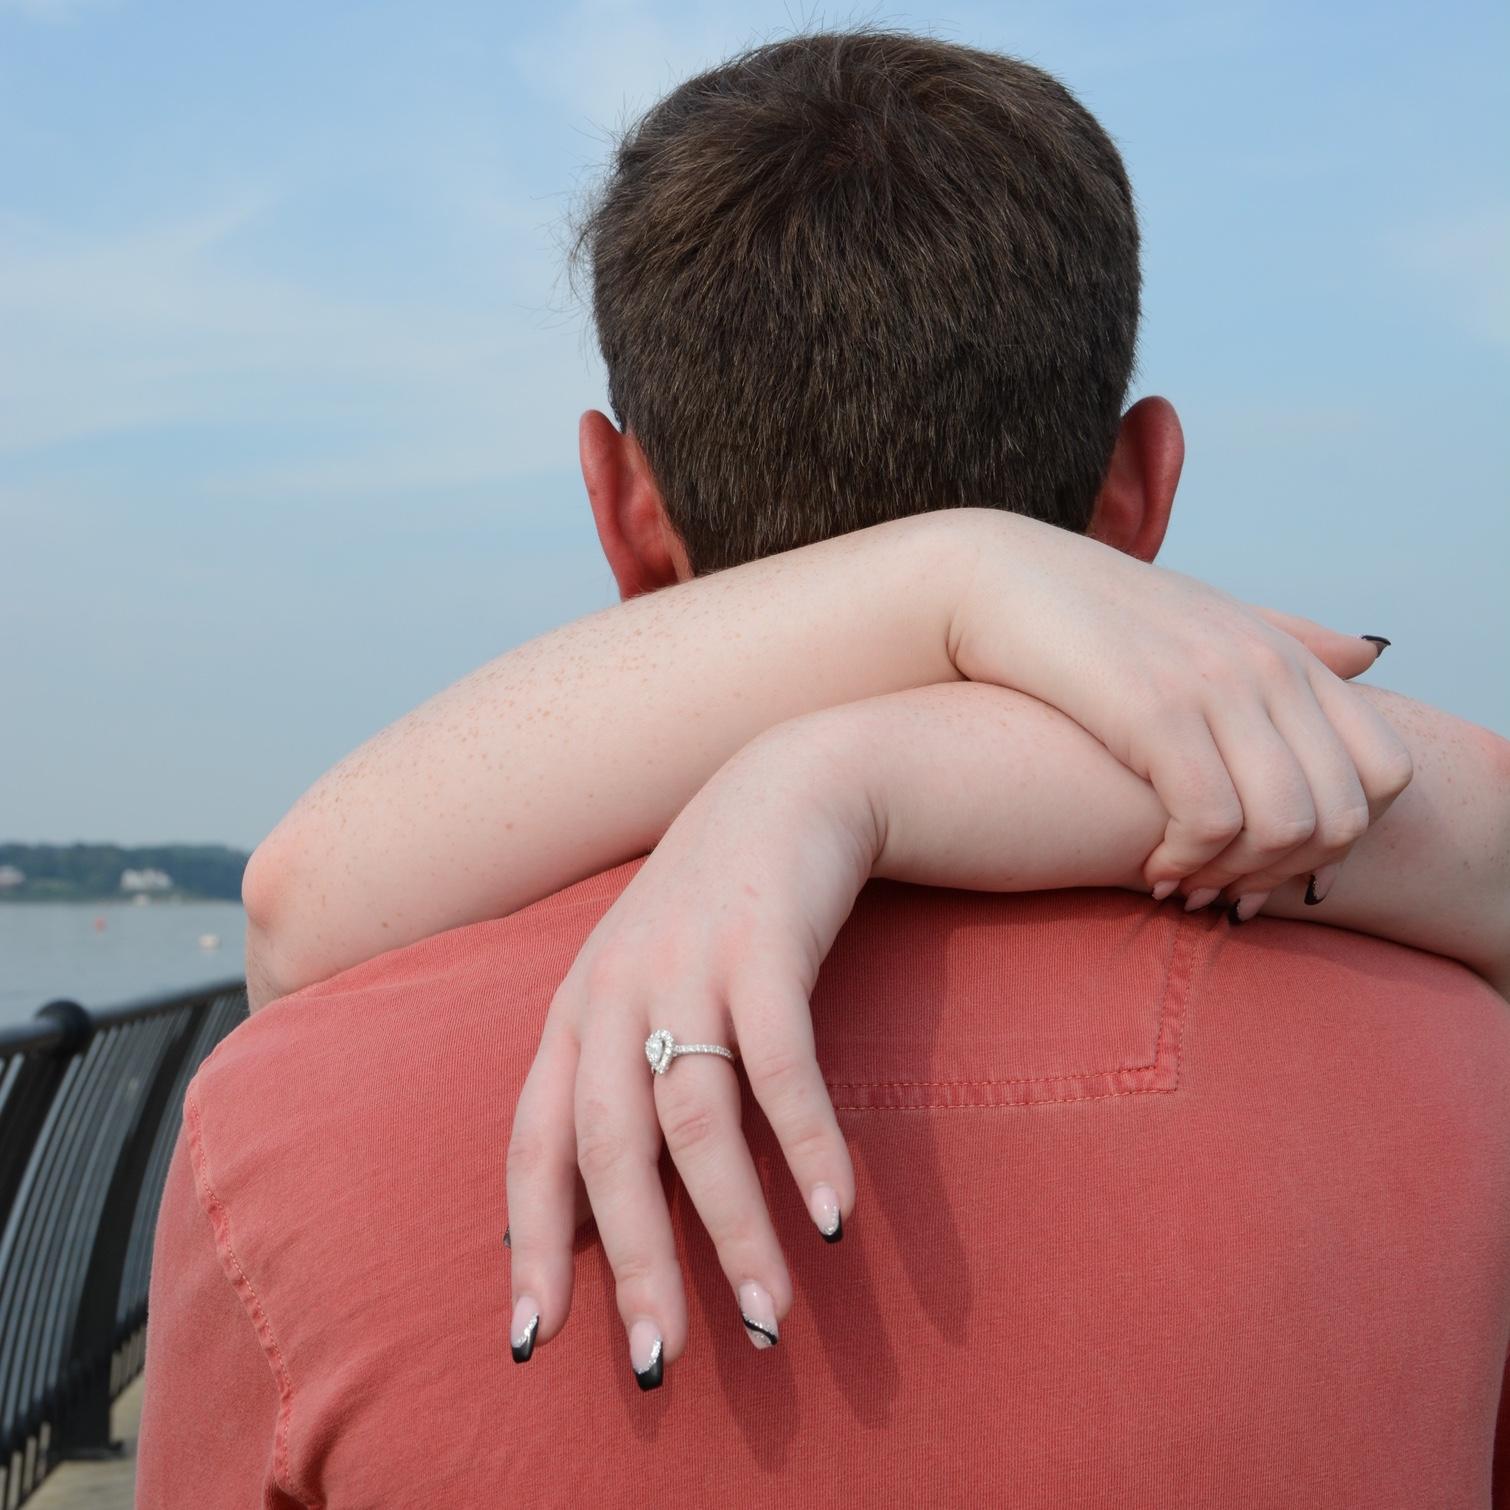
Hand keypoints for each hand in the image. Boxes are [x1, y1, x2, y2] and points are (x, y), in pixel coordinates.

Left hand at [503, 728, 870, 1384]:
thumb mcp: (640, 990)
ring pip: (694, 1121)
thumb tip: (608, 1216)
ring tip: (769, 1317)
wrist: (782, 789)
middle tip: (660, 1364)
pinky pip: (781, 1063)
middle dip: (633, 1265)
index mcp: (572, 1014)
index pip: (532, 1145)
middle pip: (608, 1151)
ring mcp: (684, 965)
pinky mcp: (762, 943)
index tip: (533, 1341)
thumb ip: (616, 1083)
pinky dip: (806, 1144)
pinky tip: (834, 1215)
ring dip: (732, 1229)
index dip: (532, 1243)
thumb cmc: (709, 912)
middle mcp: (612, 994)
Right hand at [948, 513, 1413, 902]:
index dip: (1345, 843)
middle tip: (1225, 893)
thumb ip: (1287, 640)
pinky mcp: (1153, 712)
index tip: (1275, 864)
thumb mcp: (1203, 616)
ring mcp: (1215, 687)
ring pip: (1287, 827)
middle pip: (1345, 815)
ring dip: (1236, 879)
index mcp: (1287, 655)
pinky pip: (1211, 821)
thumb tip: (1367, 655)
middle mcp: (1267, 668)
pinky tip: (1150, 870)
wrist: (995, 579)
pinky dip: (1187, 865)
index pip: (1387, 774)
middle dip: (1288, 876)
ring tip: (1184, 885)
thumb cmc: (1092, 610)